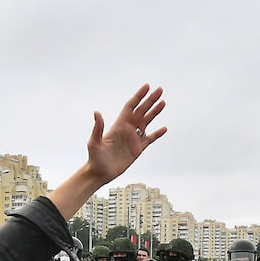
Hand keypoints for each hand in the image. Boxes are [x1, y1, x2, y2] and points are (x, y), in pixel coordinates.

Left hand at [46, 85, 167, 218]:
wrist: (100, 173)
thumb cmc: (95, 158)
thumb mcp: (94, 143)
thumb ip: (98, 128)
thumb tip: (96, 113)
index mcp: (118, 125)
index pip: (131, 107)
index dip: (138, 96)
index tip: (147, 87)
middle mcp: (127, 129)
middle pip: (141, 111)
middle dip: (150, 100)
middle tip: (160, 90)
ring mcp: (133, 138)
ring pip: (147, 122)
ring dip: (155, 112)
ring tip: (163, 102)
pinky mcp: (138, 149)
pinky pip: (150, 138)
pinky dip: (157, 134)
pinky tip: (164, 128)